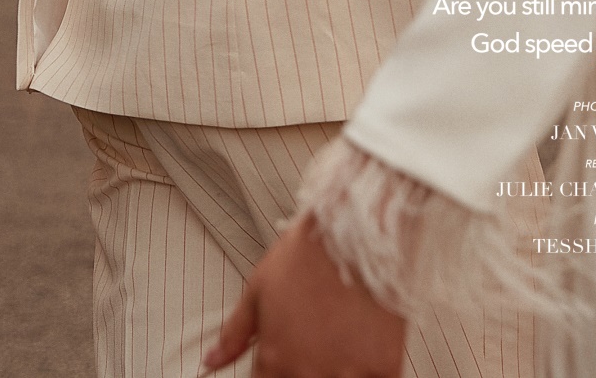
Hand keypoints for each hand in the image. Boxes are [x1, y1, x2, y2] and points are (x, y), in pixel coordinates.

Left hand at [199, 216, 404, 377]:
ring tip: (340, 350)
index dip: (275, 375)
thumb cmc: (307, 254)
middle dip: (304, 373)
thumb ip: (234, 333)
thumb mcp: (258, 289)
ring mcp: (347, 373)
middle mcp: (307, 373)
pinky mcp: (383, 367)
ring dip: (337, 374)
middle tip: (317, 348)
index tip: (286, 363)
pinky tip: (365, 358)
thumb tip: (211, 360)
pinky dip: (369, 375)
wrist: (356, 231)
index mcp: (274, 361)